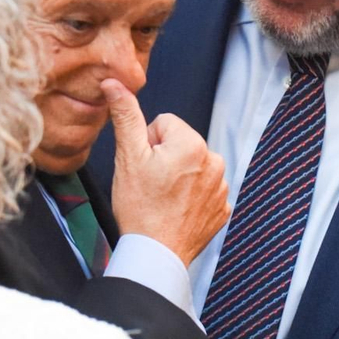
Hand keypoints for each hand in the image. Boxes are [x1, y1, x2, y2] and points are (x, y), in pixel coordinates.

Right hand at [103, 79, 230, 265]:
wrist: (156, 255)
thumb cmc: (139, 208)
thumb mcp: (127, 157)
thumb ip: (125, 116)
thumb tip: (115, 83)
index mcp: (193, 143)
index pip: (164, 124)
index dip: (148, 144)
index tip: (144, 167)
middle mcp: (215, 160)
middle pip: (180, 143)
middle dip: (165, 158)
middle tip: (151, 184)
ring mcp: (221, 186)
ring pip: (193, 166)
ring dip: (179, 177)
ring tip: (163, 199)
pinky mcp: (223, 207)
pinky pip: (204, 189)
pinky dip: (191, 196)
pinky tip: (176, 210)